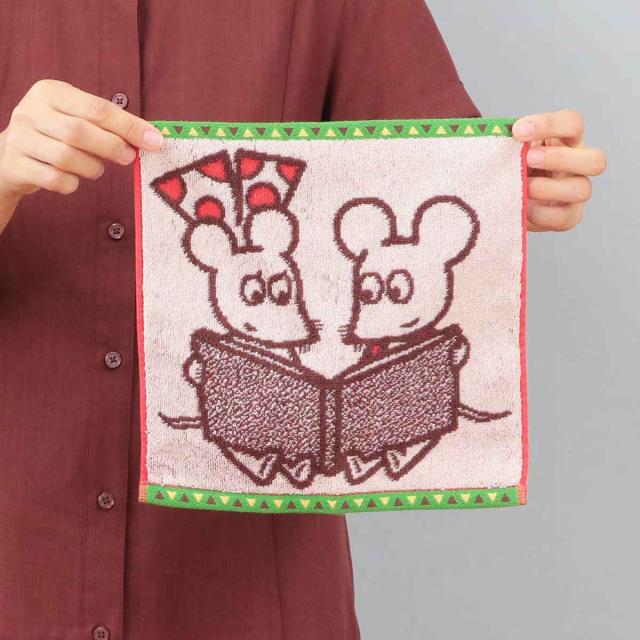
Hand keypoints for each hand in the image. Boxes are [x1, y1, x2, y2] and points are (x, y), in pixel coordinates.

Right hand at [0, 79, 163, 233]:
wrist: (9, 157)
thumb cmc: (55, 136)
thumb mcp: (77, 119)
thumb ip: (108, 126)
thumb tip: (150, 139)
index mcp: (50, 92)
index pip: (97, 108)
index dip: (130, 126)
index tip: (155, 141)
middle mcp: (30, 111)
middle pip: (80, 131)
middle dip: (111, 148)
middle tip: (128, 158)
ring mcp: (19, 138)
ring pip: (67, 157)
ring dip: (92, 168)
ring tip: (96, 168)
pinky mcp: (15, 165)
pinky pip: (55, 179)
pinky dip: (72, 183)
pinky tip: (73, 178)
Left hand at [512, 109, 606, 231]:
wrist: (508, 197)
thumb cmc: (513, 165)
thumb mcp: (513, 150)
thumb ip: (511, 144)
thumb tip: (499, 141)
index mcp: (567, 140)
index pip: (572, 123)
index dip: (548, 125)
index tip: (518, 130)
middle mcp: (579, 164)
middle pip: (595, 159)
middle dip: (559, 158)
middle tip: (528, 158)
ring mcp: (577, 191)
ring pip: (582, 190)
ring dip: (548, 188)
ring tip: (523, 187)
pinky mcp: (569, 216)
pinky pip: (563, 217)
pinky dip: (540, 213)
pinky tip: (522, 207)